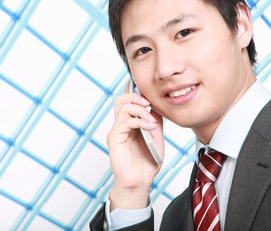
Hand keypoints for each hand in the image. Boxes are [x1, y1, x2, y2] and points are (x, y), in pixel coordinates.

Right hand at [107, 81, 163, 210]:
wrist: (140, 181)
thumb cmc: (147, 162)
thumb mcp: (156, 137)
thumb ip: (154, 121)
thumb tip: (154, 106)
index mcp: (129, 124)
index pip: (127, 102)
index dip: (133, 92)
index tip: (144, 89)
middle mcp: (120, 125)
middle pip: (120, 100)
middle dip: (135, 96)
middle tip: (148, 103)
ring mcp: (116, 131)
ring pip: (123, 107)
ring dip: (140, 110)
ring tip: (151, 120)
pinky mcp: (114, 138)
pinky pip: (125, 121)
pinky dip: (139, 121)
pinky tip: (149, 127)